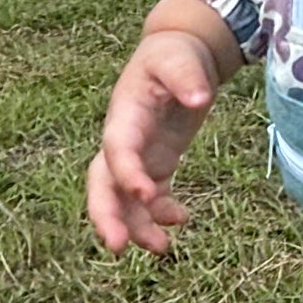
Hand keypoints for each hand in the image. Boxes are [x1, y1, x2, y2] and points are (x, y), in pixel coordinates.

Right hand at [88, 29, 222, 255]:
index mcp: (124, 114)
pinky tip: (182, 219)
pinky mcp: (154, 164)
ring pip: (123, 200)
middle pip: (103, 184)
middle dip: (107, 216)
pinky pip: (149, 198)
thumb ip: (187, 76)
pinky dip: (160, 213)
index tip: (145, 194)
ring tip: (162, 248)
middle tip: (118, 247)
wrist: (176, 55)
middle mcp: (123, 140)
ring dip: (137, 226)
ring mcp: (137, 156)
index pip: (117, 148)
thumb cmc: (173, 54)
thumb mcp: (180, 58)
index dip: (126, 173)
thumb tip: (199, 98)